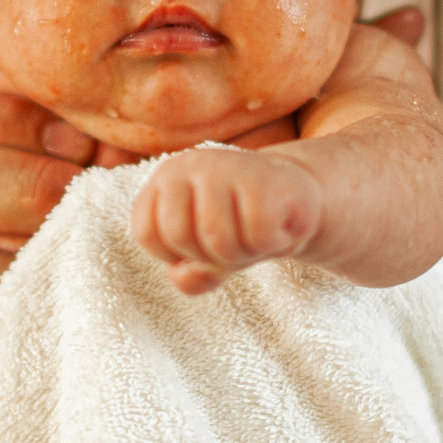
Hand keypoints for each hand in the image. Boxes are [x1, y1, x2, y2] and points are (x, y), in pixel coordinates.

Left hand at [130, 148, 323, 293]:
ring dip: (244, 253)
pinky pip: (259, 236)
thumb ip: (190, 274)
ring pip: (219, 241)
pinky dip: (272, 243)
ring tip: (256, 234)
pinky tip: (278, 225)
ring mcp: (228, 166)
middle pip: (179, 237)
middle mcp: (192, 164)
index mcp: (166, 178)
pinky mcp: (267, 178)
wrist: (296, 194)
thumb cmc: (241, 223)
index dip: (173, 255)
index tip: (198, 248)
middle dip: (208, 256)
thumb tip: (184, 277)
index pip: (146, 232)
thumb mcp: (208, 254)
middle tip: (233, 242)